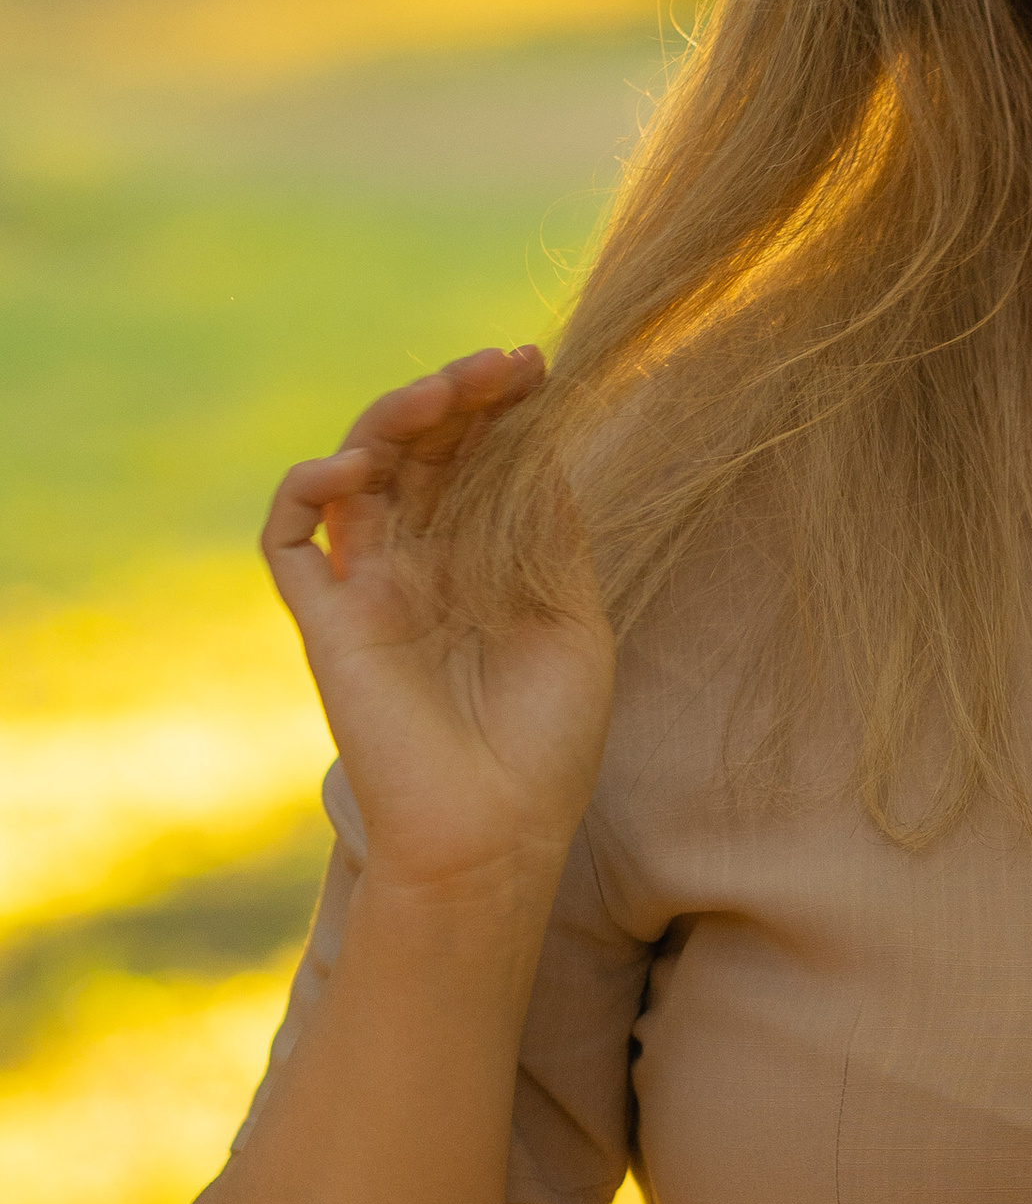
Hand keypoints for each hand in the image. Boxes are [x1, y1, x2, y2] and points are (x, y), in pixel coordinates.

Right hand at [261, 348, 614, 899]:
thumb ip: (549, 537)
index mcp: (480, 564)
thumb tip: (541, 445)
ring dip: (394, 418)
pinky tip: (358, 466)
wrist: (495, 837)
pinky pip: (288, 536)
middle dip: (456, 397)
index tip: (536, 368)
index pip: (475, 460)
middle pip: (420, 451)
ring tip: (445, 393)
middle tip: (500, 366)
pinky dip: (310, 485)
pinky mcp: (325, 620)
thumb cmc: (546, 746)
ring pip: (357, 471)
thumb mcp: (571, 622)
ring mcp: (368, 588)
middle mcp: (420, 566)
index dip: (496, 407)